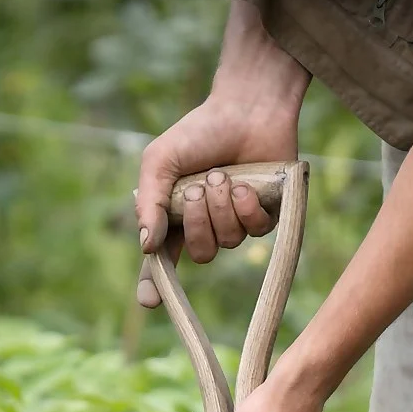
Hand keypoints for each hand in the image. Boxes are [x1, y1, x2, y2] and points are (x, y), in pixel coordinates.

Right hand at [136, 103, 293, 306]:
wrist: (245, 109)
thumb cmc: (200, 132)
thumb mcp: (161, 161)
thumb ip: (150, 201)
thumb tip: (147, 247)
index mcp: (175, 217)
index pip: (163, 261)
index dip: (155, 284)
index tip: (148, 302)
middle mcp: (205, 226)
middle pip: (200, 254)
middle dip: (198, 220)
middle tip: (199, 185)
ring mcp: (236, 225)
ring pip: (228, 243)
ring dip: (223, 206)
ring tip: (222, 175)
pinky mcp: (265, 219)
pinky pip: (254, 232)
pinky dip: (247, 206)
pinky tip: (247, 184)